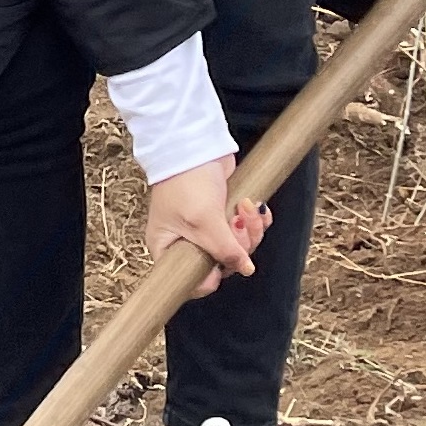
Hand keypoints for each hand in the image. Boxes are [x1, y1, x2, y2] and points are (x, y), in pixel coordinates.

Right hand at [145, 158, 268, 301]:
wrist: (194, 144)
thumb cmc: (186, 182)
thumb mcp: (204, 222)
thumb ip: (224, 251)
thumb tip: (245, 269)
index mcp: (169, 248)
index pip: (192, 281)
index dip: (212, 276)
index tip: (222, 262)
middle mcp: (187, 241)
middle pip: (223, 264)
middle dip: (239, 245)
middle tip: (236, 224)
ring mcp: (208, 228)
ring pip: (240, 246)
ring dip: (251, 229)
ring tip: (245, 207)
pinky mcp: (225, 213)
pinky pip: (248, 228)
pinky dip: (256, 218)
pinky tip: (251, 204)